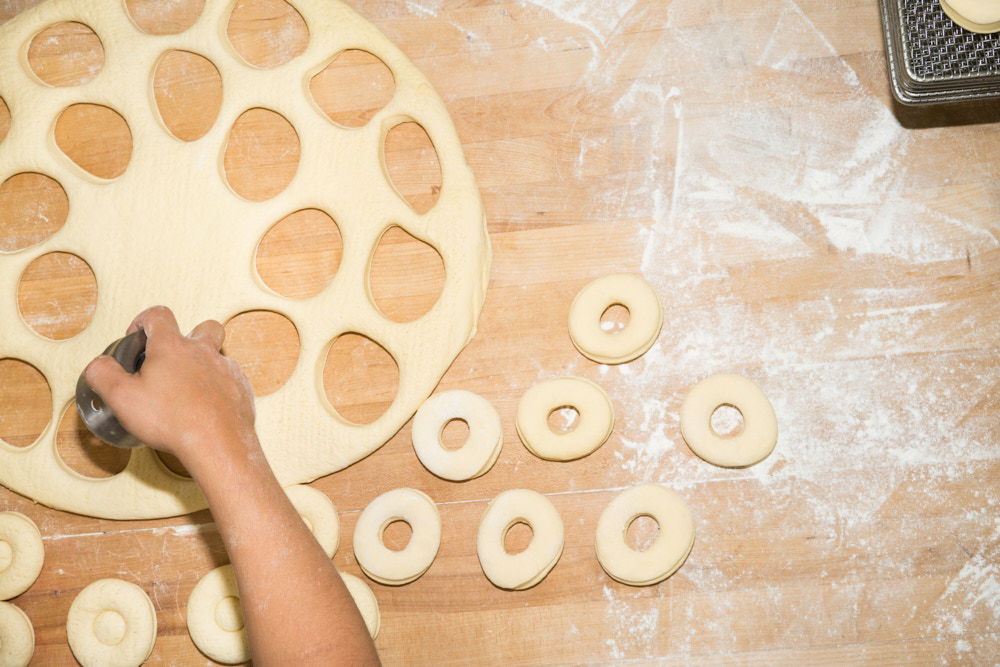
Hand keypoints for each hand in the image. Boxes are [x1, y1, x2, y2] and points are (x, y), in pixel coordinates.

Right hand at [83, 306, 255, 465]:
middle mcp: (204, 352)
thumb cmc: (173, 421)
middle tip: (173, 357)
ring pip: (219, 355)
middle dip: (188, 336)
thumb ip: (103, 374)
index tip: (137, 335)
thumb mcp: (121, 397)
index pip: (159, 315)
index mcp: (173, 347)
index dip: (144, 320)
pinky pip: (231, 380)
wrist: (217, 444)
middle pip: (203, 327)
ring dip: (204, 364)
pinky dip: (218, 387)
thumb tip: (99, 365)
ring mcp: (227, 370)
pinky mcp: (241, 389)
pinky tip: (206, 404)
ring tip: (188, 386)